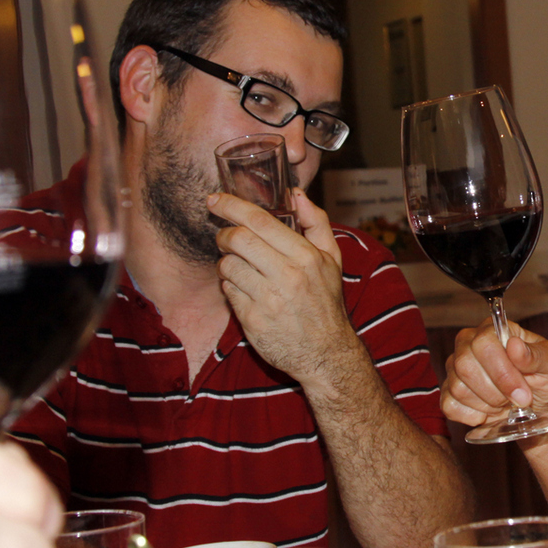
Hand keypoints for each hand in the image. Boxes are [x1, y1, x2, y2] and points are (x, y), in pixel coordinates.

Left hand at [209, 189, 360, 384]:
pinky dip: (229, 286)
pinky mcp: (252, 320)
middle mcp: (287, 276)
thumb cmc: (325, 302)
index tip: (215, 199)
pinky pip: (228, 291)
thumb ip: (316, 222)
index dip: (233, 206)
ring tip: (237, 266)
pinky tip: (243, 289)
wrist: (326, 354)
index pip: (261, 221)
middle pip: (239, 239)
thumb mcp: (331, 259)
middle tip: (224, 236)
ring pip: (228, 265)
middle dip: (224, 234)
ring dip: (225, 262)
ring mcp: (268, 300)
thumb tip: (296, 193)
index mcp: (306, 257)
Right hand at [441, 321, 547, 428]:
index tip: (524, 392)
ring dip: (488, 404)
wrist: (544, 409)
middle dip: (496, 391)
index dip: (502, 371)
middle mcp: (469, 344)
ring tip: (507, 404)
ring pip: (458, 387)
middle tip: (519, 401)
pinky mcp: (450, 393)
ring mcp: (456, 369)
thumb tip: (515, 346)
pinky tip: (491, 413)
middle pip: (465, 364)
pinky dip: (475, 416)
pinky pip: (450, 406)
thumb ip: (538, 354)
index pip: (483, 342)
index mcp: (494, 330)